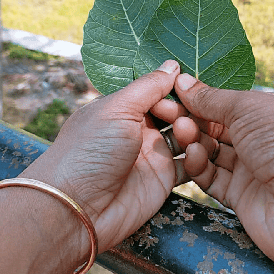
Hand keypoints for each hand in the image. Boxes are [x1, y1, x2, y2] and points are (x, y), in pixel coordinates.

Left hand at [19, 61, 200, 254]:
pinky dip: (197, 158)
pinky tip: (194, 154)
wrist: (77, 208)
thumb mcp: (117, 108)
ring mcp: (154, 155)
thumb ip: (149, 86)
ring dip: (194, 134)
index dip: (176, 91)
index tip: (188, 89)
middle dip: (186, 113)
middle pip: (177, 114)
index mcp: (126, 109)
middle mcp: (141, 130)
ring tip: (187, 135)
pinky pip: (189, 164)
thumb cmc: (89, 151)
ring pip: (187, 138)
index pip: (160, 93)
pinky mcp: (164, 179)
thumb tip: (172, 65)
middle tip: (184, 119)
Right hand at [166, 73, 273, 273]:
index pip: (225, 104)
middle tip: (167, 112)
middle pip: (216, 128)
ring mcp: (253, 172)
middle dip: (191, 119)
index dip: (198, 98)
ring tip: (181, 132)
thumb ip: (213, 98)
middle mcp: (262, 142)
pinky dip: (200, 167)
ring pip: (212, 153)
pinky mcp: (244, 200)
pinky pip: (214, 180)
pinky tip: (196, 155)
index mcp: (269, 115)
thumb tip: (185, 80)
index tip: (172, 92)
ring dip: (193, 141)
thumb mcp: (252, 109)